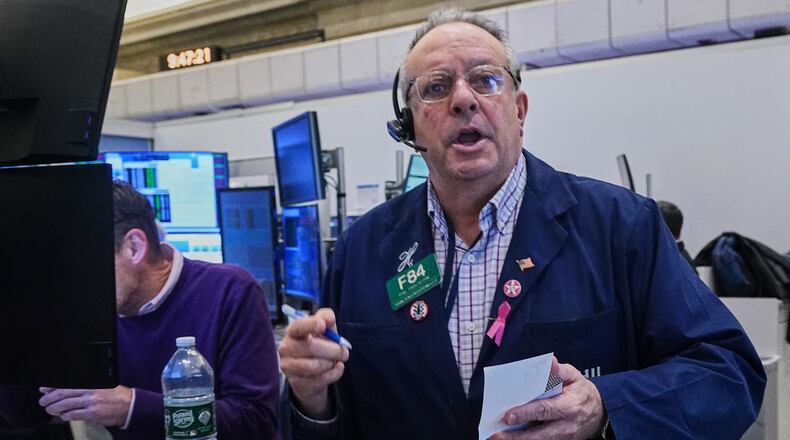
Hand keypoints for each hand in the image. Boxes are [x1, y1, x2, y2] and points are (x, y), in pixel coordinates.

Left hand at [38, 386, 131, 426]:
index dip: (53, 386)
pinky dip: (65, 416)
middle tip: (43, 402)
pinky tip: (64, 415)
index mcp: (91, 382)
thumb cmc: (116, 395)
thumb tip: (66, 389)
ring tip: (50, 410)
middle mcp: (90, 390)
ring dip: (54, 408)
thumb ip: (85, 386)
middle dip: (49, 398)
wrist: (129, 405)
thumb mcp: (102, 384)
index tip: (44, 389)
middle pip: (63, 394)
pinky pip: (73, 415)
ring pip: (65, 405)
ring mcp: (91, 402)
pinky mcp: (92, 413)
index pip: (67, 383)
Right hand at [278, 307, 348, 418]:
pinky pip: (320, 379)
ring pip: (315, 365)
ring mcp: (288, 367)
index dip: (311, 324)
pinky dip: (334, 374)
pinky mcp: (296, 383)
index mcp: (292, 331)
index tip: (323, 326)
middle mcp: (286, 348)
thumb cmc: (319, 347)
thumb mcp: (324, 330)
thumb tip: (329, 318)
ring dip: (331, 363)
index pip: (298, 326)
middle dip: (334, 349)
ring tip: (336, 361)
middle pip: (311, 347)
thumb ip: (326, 319)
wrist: (314, 375)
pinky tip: (336, 369)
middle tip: (344, 352)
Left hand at [491, 357, 605, 439]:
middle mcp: (567, 426)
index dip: (526, 413)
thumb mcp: (574, 377)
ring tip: (498, 439)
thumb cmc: (581, 392)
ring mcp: (564, 438)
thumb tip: (550, 361)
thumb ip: (560, 371)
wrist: (600, 412)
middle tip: (497, 434)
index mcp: (569, 406)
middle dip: (517, 436)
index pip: (545, 410)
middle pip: (539, 434)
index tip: (508, 416)